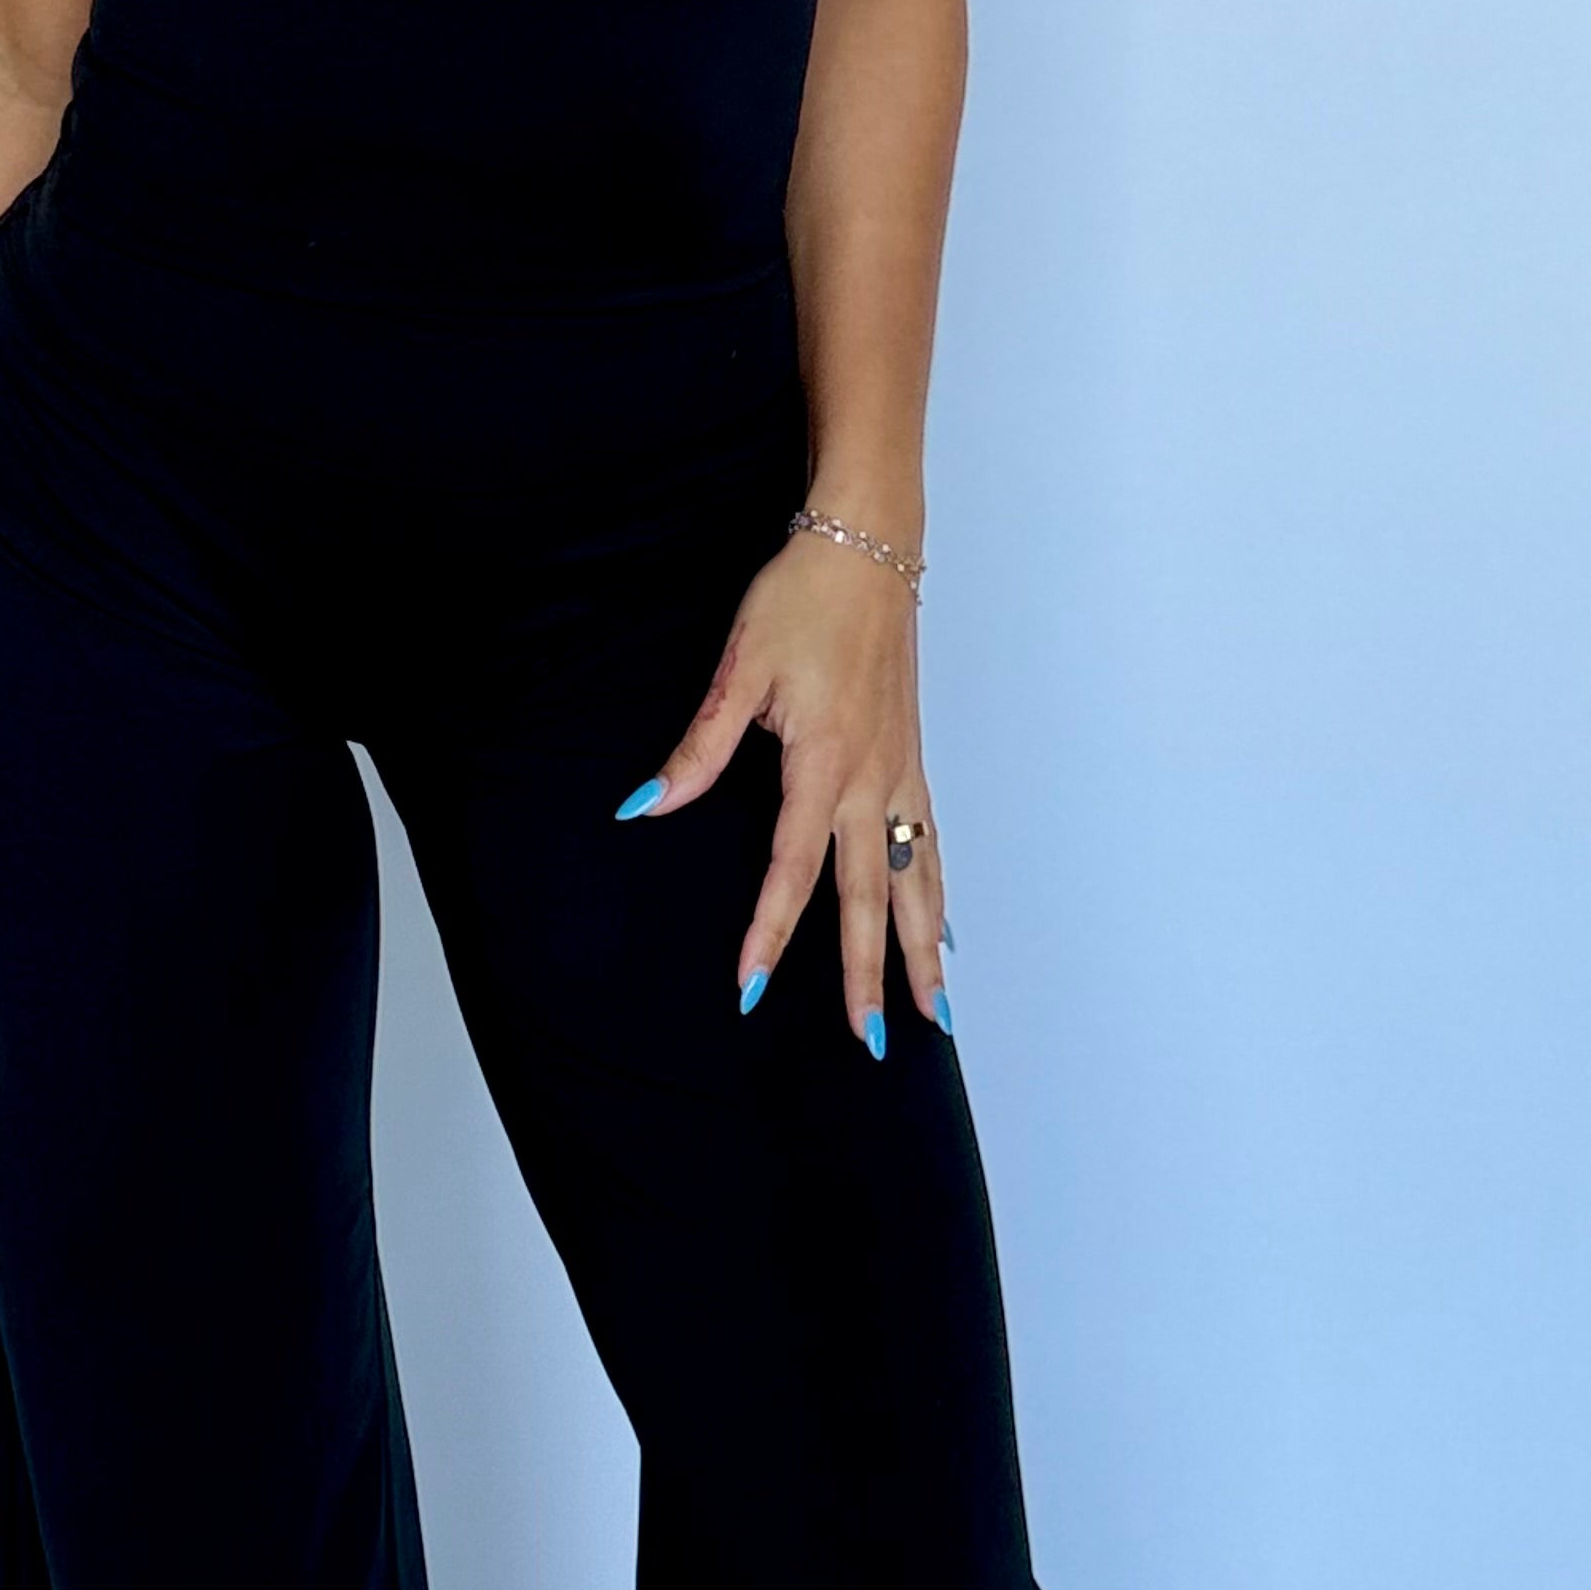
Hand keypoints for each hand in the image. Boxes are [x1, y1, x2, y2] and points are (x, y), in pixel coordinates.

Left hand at [616, 529, 948, 1051]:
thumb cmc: (802, 600)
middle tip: (870, 1042)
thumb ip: (699, 748)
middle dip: (871, 974)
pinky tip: (942, 928)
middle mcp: (872, 779)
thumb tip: (648, 805)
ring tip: (933, 1013)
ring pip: (919, 879)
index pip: (793, 869)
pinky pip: (932, 841)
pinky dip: (939, 892)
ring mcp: (901, 770)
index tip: (753, 989)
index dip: (770, 933)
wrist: (867, 547)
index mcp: (822, 763)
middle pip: (872, 896)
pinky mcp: (913, 755)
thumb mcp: (740, 668)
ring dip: (923, 948)